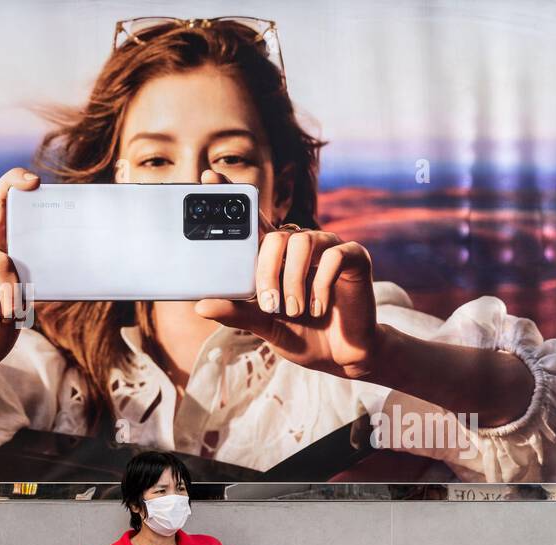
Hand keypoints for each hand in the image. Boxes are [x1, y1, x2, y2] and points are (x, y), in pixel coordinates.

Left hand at [193, 202, 381, 379]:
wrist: (342, 355)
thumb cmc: (304, 335)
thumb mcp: (265, 326)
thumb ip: (237, 314)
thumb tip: (201, 306)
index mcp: (276, 256)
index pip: (253, 220)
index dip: (233, 194)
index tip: (208, 176)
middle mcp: (301, 245)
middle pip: (275, 237)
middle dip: (267, 272)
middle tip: (270, 304)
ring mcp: (328, 248)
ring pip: (302, 243)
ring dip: (294, 281)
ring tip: (296, 310)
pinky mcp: (354, 257)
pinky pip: (333, 256)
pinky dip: (322, 286)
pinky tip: (320, 307)